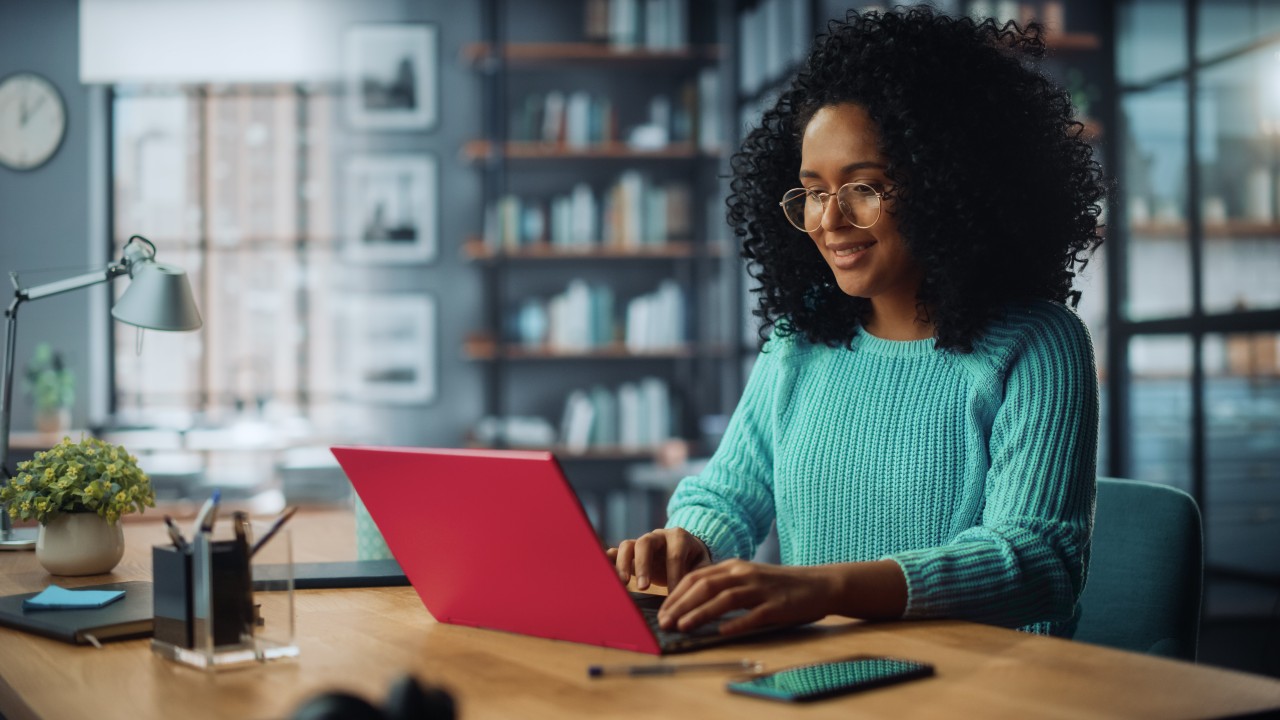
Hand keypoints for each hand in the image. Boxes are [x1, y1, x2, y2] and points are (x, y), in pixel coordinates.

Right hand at [607, 528, 710, 591]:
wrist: (687, 550)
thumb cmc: (695, 561)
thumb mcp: (703, 565)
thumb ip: (699, 575)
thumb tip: (695, 594)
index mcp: (679, 537)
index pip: (674, 555)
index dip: (674, 575)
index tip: (673, 596)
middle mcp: (658, 536)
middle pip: (645, 543)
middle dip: (643, 565)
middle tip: (644, 588)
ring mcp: (642, 542)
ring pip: (628, 545)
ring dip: (623, 564)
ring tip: (622, 584)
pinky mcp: (631, 552)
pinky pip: (617, 551)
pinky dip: (609, 559)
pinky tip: (604, 571)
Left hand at [657, 560, 834, 635]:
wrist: (818, 584)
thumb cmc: (778, 585)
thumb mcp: (747, 578)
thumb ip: (723, 586)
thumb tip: (691, 604)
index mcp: (734, 566)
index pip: (696, 577)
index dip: (676, 594)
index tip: (661, 611)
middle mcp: (744, 574)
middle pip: (705, 586)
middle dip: (681, 605)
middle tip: (664, 622)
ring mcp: (761, 589)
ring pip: (725, 599)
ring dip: (701, 613)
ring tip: (683, 627)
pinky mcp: (777, 605)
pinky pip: (754, 615)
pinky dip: (736, 623)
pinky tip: (722, 633)